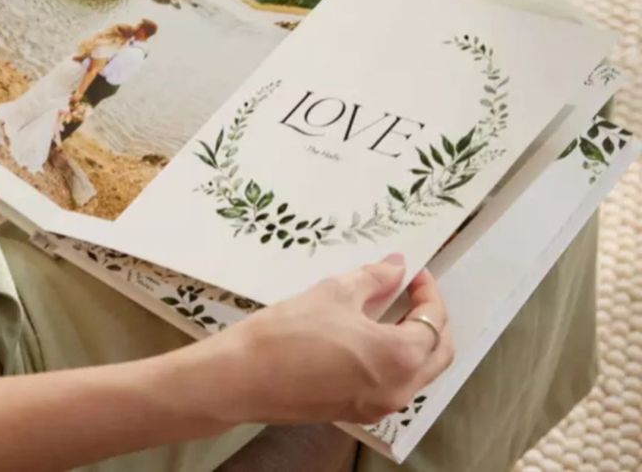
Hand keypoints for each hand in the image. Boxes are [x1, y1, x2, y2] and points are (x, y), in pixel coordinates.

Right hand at [178, 256, 452, 425]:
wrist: (242, 378)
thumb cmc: (288, 333)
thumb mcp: (335, 293)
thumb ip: (375, 278)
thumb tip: (396, 267)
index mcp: (400, 357)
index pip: (433, 320)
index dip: (427, 291)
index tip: (412, 272)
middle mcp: (398, 389)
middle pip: (437, 354)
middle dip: (431, 320)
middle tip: (410, 292)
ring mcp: (378, 406)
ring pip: (417, 373)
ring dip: (413, 342)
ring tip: (389, 311)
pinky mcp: (356, 412)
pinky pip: (391, 385)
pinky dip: (393, 360)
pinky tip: (367, 337)